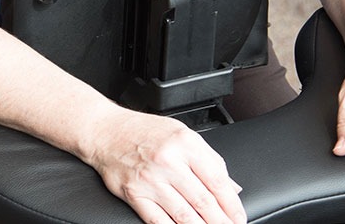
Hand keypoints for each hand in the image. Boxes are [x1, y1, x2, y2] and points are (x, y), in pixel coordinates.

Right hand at [88, 107, 245, 223]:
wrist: (105, 130)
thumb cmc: (143, 131)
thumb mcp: (181, 134)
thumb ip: (208, 160)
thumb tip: (232, 188)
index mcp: (185, 143)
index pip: (217, 181)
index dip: (232, 205)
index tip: (239, 217)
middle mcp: (168, 161)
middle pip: (204, 202)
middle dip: (222, 222)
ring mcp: (150, 179)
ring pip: (185, 215)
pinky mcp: (134, 194)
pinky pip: (159, 221)